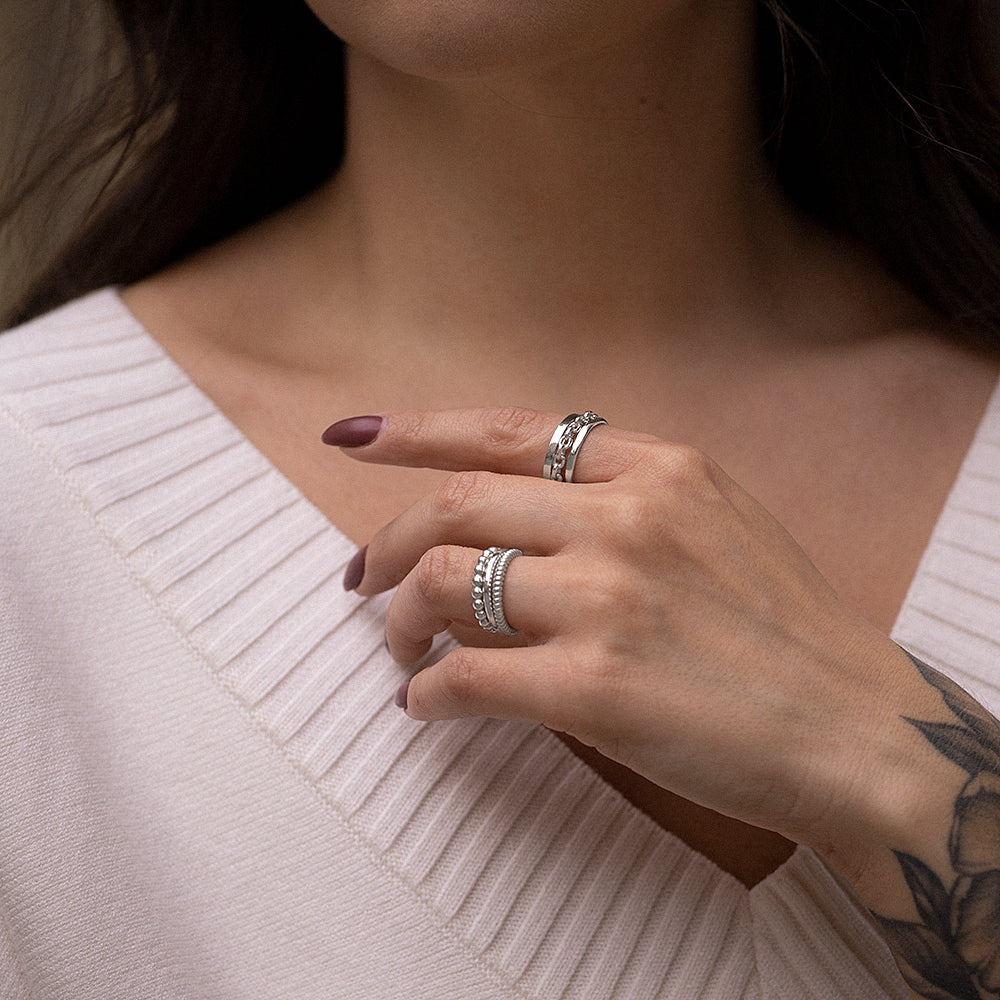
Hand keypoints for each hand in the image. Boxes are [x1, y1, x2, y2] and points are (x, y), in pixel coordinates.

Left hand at [325, 406, 930, 854]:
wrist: (859, 734)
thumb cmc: (789, 635)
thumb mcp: (719, 526)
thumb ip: (625, 503)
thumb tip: (518, 526)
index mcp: (661, 468)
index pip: (509, 431)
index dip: (419, 431)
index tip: (355, 437)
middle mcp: (629, 517)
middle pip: (456, 505)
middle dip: (388, 543)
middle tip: (363, 580)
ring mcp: (609, 598)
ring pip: (445, 581)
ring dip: (399, 619)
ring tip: (399, 649)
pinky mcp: (594, 687)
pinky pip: (465, 678)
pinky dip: (427, 693)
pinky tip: (427, 706)